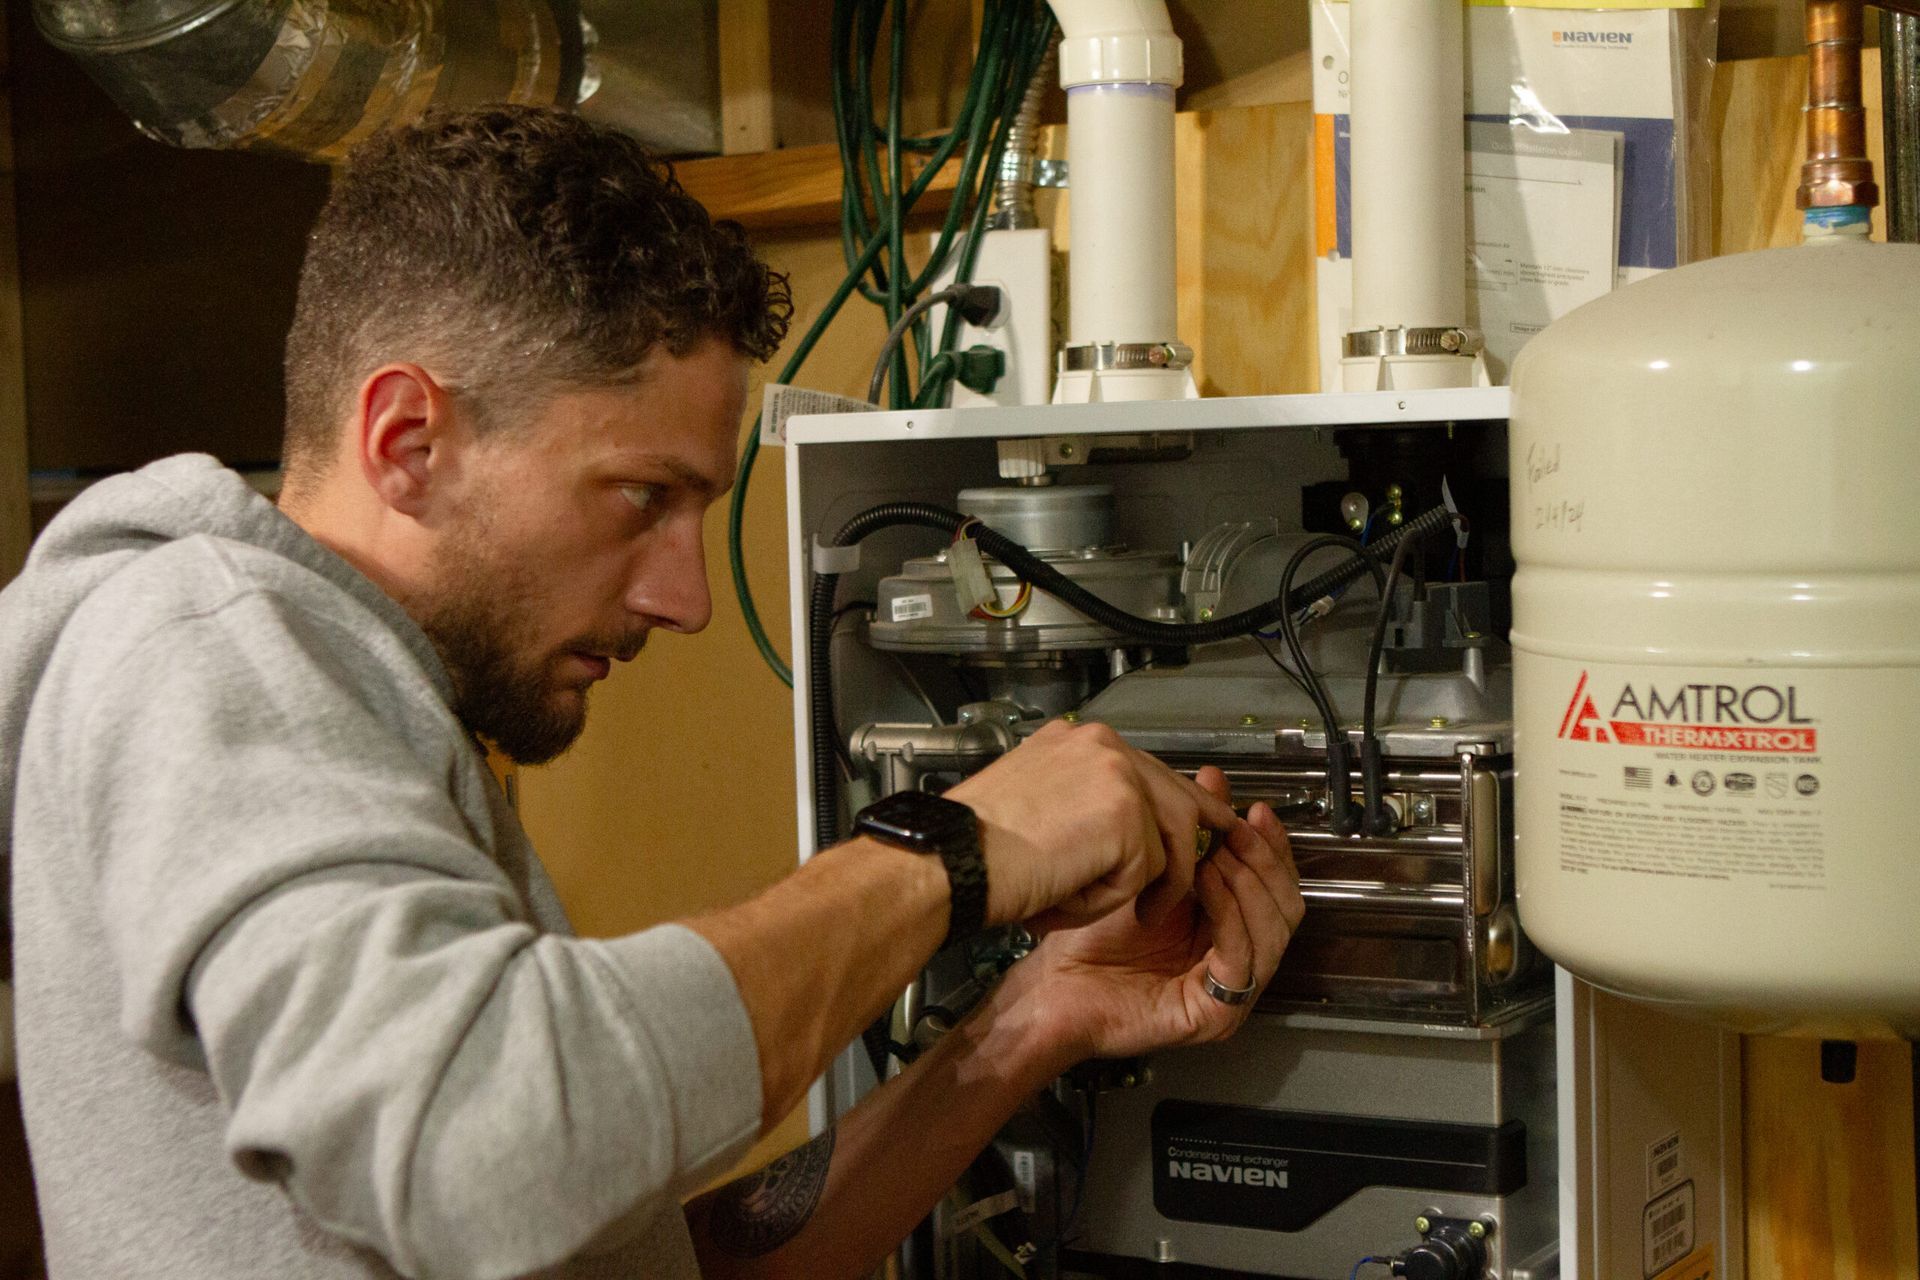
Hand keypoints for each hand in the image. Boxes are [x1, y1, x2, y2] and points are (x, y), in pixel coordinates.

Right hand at [944, 720, 1240, 928]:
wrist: (949, 861)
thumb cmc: (972, 847)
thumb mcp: (1037, 806)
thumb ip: (1085, 805)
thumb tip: (1129, 831)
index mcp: (1076, 739)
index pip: (1147, 769)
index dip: (1176, 804)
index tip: (1201, 824)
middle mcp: (1102, 743)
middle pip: (1176, 795)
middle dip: (1189, 844)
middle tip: (1191, 879)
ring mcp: (1118, 773)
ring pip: (1169, 839)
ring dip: (1146, 884)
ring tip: (1127, 911)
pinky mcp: (1127, 814)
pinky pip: (1145, 871)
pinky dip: (1110, 898)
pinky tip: (1070, 897)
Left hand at [999, 767, 1305, 1065]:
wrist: (1055, 985)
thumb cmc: (1092, 935)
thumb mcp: (1149, 868)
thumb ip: (1186, 828)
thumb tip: (1213, 779)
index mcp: (1229, 931)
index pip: (1276, 886)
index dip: (1272, 846)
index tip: (1257, 810)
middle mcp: (1238, 962)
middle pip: (1286, 907)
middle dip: (1265, 860)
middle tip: (1238, 829)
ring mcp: (1232, 993)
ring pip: (1274, 931)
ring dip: (1248, 883)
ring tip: (1216, 854)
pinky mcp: (1217, 1016)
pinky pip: (1242, 959)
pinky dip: (1229, 915)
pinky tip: (1204, 883)